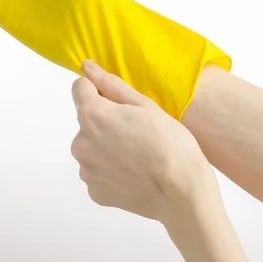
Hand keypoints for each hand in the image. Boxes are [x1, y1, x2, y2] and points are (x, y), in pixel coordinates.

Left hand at [70, 60, 220, 222]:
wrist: (182, 194)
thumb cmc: (170, 145)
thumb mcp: (145, 105)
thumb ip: (110, 85)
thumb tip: (87, 67)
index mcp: (92, 116)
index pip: (79, 88)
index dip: (98, 89)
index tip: (117, 101)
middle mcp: (80, 142)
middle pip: (87, 121)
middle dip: (105, 121)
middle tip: (136, 132)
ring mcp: (86, 169)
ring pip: (92, 147)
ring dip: (107, 147)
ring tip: (137, 154)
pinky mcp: (94, 191)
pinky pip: (98, 172)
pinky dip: (111, 170)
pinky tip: (134, 172)